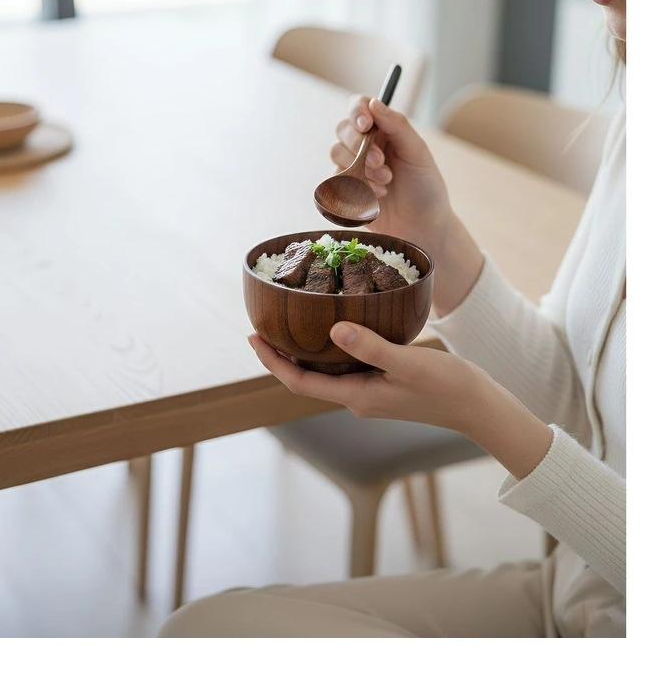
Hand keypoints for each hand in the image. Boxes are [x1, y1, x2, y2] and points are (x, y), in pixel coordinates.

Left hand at [250, 323, 553, 480]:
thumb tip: (332, 331)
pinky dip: (331, 348)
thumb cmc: (446, 386)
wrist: (478, 407)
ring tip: (288, 323)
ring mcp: (370, 392)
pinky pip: (346, 367)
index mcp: (356, 397)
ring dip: (304, 352)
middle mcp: (357, 398)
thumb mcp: (408, 363)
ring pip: (326, 372)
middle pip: (306, 378)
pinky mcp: (383, 384)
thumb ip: (371, 347)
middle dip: (281, 355)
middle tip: (262, 325)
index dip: (272, 362)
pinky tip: (333, 327)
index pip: (299, 382)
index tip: (252, 337)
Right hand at [332, 96, 483, 314]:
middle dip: (360, 146)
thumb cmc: (426, 189)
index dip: (356, 112)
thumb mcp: (418, 153)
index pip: (359, 107)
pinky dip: (354, 188)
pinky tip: (375, 199)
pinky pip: (334, 180)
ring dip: (361, 169)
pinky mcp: (345, 190)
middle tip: (382, 164)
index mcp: (385, 130)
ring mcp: (354, 167)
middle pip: (343, 129)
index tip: (366, 125)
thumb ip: (398, 126)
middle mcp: (366, 145)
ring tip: (386, 184)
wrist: (423, 230)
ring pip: (336, 154)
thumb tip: (373, 102)